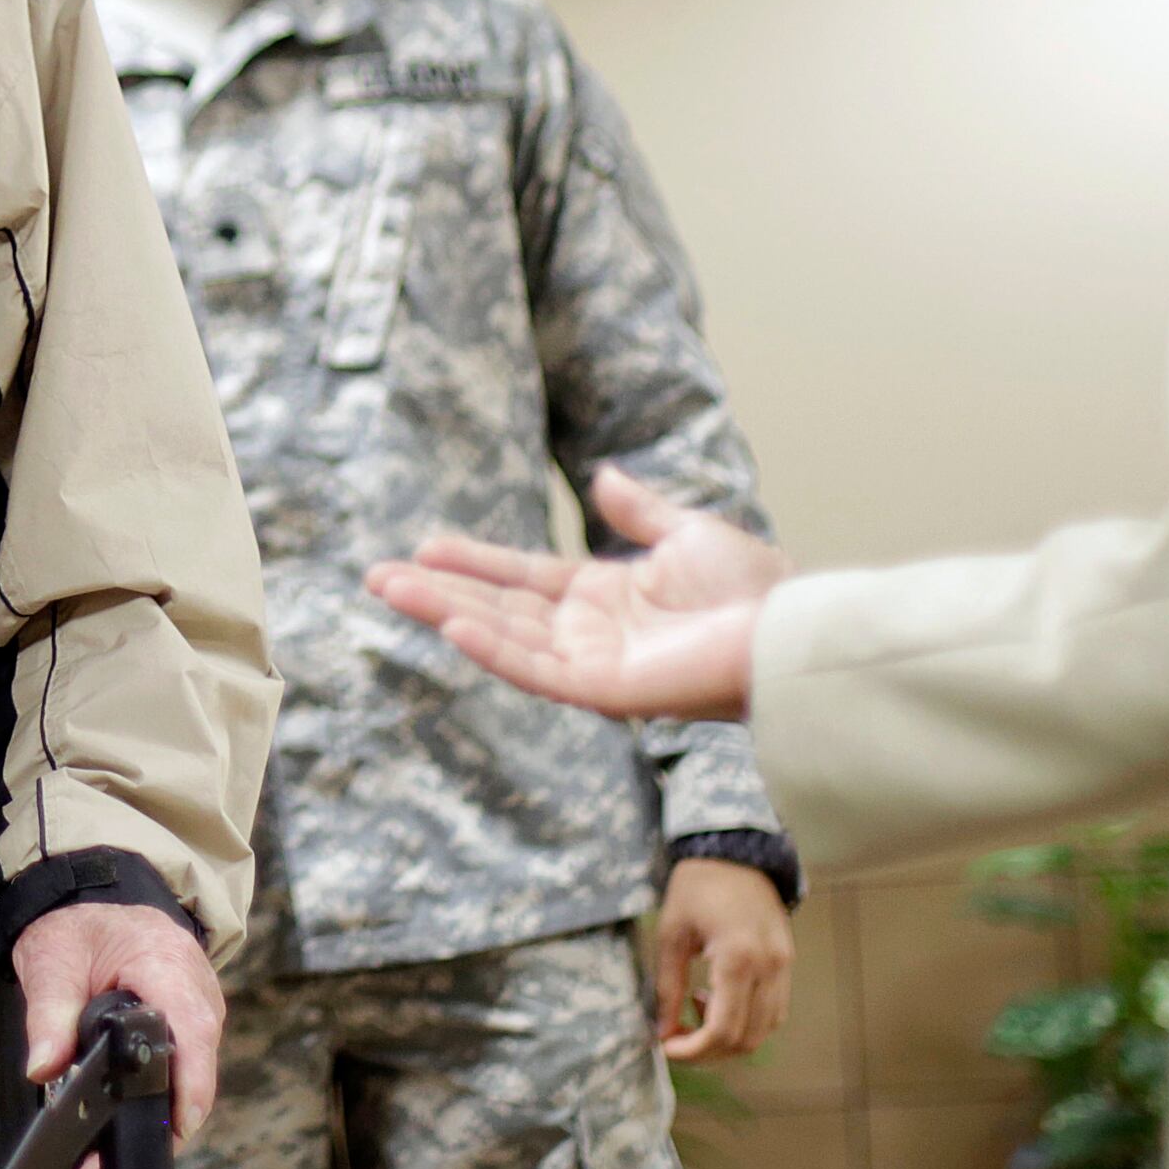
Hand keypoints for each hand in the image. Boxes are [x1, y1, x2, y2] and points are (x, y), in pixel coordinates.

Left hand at [10, 897, 225, 1168]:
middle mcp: (195, 987)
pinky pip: (185, 1067)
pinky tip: (125, 1130)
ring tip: (104, 1165)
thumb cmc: (78, 926)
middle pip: (197, 1066)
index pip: (193, 1030)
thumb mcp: (51, 961)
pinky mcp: (191, 1023)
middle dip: (163, 1124)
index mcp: (167, 964)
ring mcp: (200, 1006)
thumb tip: (43, 1067)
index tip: (176, 1127)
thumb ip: (49, 1016)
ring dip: (159, 1120)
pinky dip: (160, 1100)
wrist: (96, 899)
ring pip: (194, 1074)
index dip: (190, 1085)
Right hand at [364, 466, 788, 720]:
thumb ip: (639, 512)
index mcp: (604, 598)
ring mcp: (591, 664)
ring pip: (503, 637)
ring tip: (391, 590)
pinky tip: (451, 626)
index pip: (522, 579)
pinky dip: (492, 649)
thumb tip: (602, 478)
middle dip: (436, 592)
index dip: (474, 564)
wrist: (792, 628)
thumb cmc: (755, 588)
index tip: (424, 548)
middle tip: (376, 576)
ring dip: (445, 614)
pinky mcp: (603, 690)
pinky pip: (536, 670)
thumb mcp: (687, 533)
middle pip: (497, 610)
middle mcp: (588, 633)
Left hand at [654, 857, 793, 1062]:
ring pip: (764, 1029)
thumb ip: (667, 987)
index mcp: (739, 958)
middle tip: (677, 1036)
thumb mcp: (671, 934)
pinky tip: (717, 998)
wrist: (735, 852)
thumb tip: (661, 1031)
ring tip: (695, 1008)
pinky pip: (773, 1010)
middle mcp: (770, 967)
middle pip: (747, 1039)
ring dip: (729, 1035)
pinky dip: (746, 1019)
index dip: (693, 1050)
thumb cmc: (697, 886)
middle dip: (709, 1050)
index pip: (723, 1030)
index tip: (666, 1047)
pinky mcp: (787, 962)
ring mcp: (784, 966)